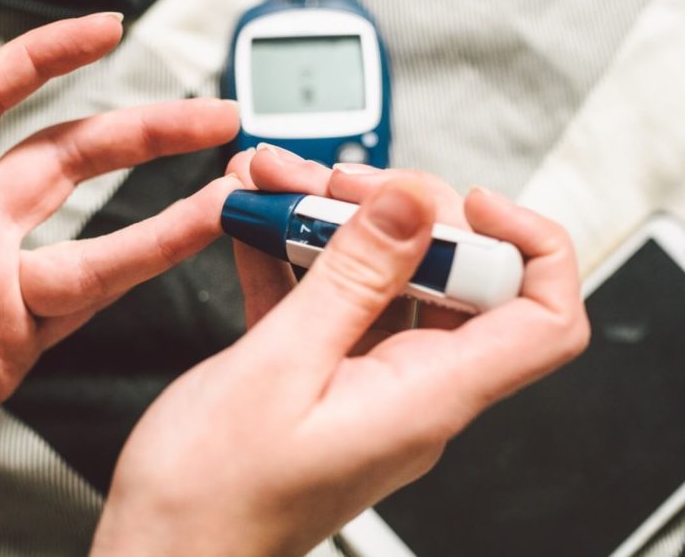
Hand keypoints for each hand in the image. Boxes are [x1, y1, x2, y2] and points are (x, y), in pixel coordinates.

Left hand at [0, 14, 241, 555]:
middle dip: (139, 129)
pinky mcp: (22, 338)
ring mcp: (0, 284)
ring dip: (163, 204)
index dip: (43, 59)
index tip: (102, 33)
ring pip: (99, 226)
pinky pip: (96, 290)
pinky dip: (146, 263)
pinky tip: (186, 241)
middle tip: (206, 116)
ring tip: (224, 183)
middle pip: (67, 157)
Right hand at [91, 149, 588, 556]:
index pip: (542, 319)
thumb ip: (350, 281)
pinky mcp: (319, 376)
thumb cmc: (213, 496)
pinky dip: (296, 259)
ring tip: (275, 191)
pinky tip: (256, 230)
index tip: (468, 204)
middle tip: (331, 186)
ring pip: (380, 280)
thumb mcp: (279, 368)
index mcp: (424, 396)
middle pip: (452, 277)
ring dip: (330, 225)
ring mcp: (364, 381)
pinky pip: (328, 301)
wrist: (164, 547)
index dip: (526, 245)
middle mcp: (410, 388)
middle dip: (395, 211)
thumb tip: (410, 208)